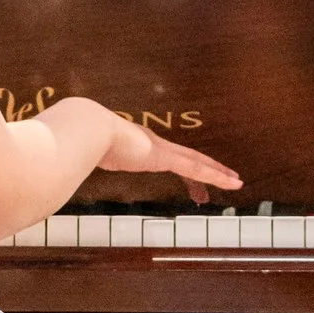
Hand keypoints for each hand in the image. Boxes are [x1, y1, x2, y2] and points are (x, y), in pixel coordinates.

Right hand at [98, 115, 240, 199]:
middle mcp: (155, 144)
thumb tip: (78, 161)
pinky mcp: (164, 157)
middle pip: (188, 159)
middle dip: (208, 170)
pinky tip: (228, 182)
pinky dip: (215, 176)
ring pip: (198, 163)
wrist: (89, 129)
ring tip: (235, 183)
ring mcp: (161, 150)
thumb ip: (93, 156)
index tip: (193, 177)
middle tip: (226, 179)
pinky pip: (196, 168)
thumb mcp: (92, 153)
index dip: (184, 167)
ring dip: (218, 173)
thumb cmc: (86, 141)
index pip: (169, 158)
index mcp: (141, 145)